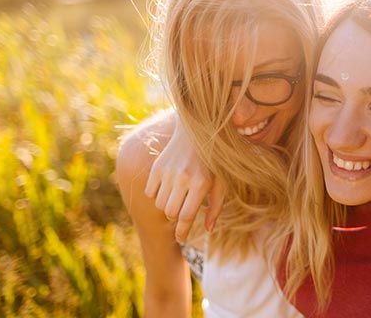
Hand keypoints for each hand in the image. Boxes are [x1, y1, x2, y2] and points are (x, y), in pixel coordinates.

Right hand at [144, 118, 223, 241]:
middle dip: (174, 218)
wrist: (196, 133)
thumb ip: (215, 207)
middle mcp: (183, 179)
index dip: (182, 232)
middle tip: (180, 213)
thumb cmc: (212, 163)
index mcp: (201, 184)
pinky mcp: (157, 167)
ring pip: (159, 204)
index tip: (181, 238)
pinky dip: (156, 195)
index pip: (187, 217)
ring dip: (166, 206)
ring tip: (176, 198)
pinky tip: (167, 188)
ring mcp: (168, 172)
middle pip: (170, 213)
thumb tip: (209, 230)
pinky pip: (150, 192)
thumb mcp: (220, 184)